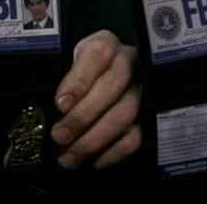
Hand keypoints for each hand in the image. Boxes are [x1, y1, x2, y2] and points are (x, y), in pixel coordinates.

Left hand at [51, 30, 141, 168]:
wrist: (108, 78)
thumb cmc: (83, 73)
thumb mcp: (69, 64)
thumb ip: (64, 80)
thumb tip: (56, 110)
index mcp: (106, 44)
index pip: (97, 55)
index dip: (79, 81)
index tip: (60, 104)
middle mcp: (130, 62)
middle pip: (112, 88)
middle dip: (82, 116)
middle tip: (59, 136)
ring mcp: (144, 89)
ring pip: (125, 114)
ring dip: (94, 139)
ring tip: (69, 157)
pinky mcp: (150, 115)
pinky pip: (137, 136)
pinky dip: (113, 152)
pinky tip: (93, 162)